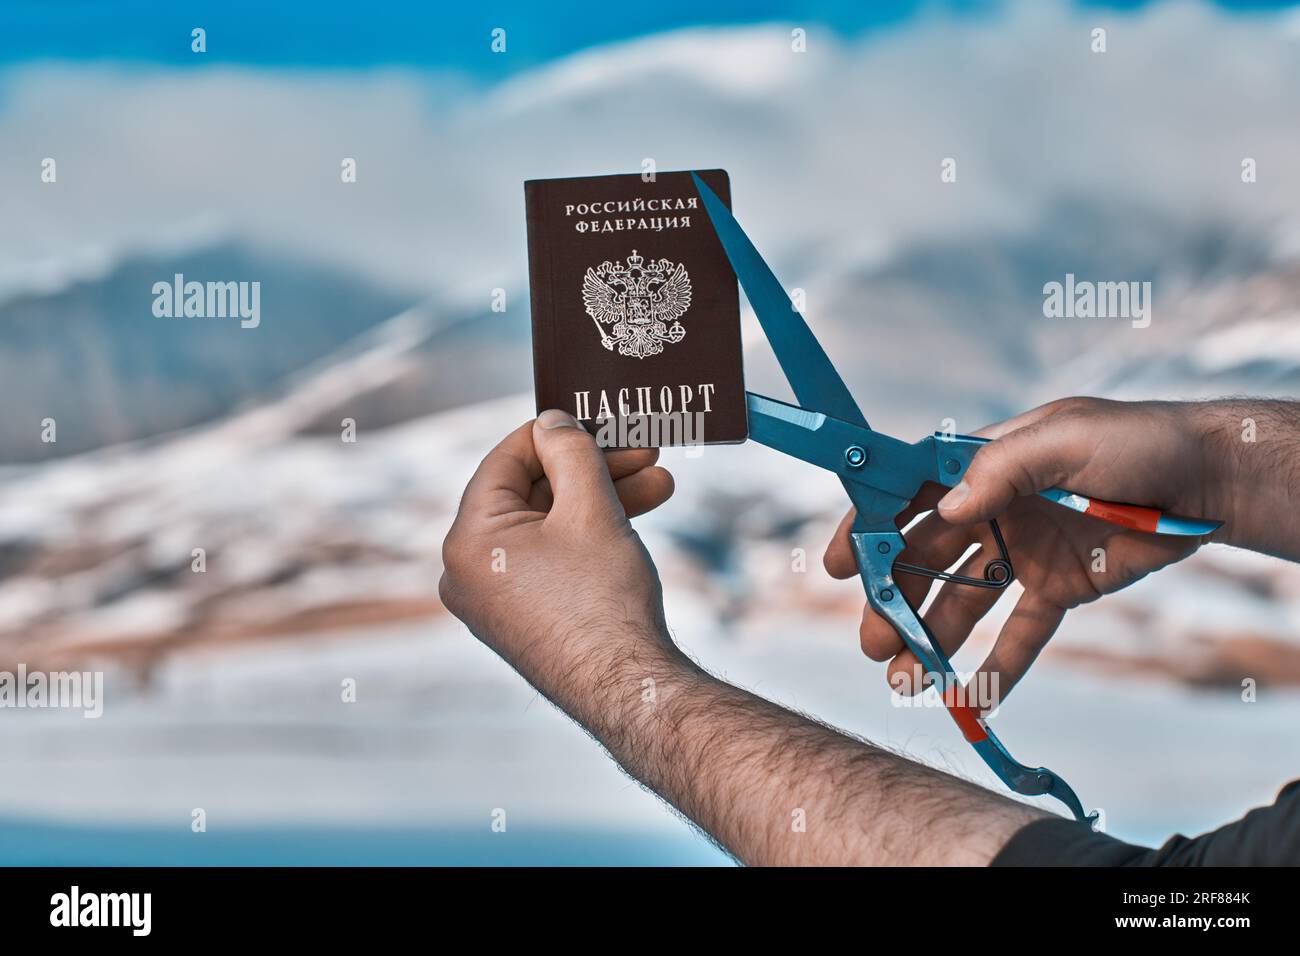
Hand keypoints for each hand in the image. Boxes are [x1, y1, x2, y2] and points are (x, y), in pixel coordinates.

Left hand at [439, 410, 677, 709]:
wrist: (629, 688)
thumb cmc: (603, 599)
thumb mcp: (590, 507)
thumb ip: (570, 452)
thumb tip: (551, 421)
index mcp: (467, 541)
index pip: (505, 460)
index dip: (557, 433)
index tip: (599, 419)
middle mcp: (468, 572)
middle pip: (531, 494)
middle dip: (594, 469)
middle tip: (643, 450)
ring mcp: (495, 601)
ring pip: (549, 527)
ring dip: (603, 500)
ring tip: (661, 483)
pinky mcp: (525, 619)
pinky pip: (552, 560)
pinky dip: (590, 537)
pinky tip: (636, 520)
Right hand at [824, 397, 1218, 704]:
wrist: (1209, 482)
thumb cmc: (1141, 442)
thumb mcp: (1068, 438)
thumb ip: (1003, 468)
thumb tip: (948, 510)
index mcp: (984, 465)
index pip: (908, 496)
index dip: (867, 528)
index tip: (835, 565)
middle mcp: (994, 509)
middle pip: (926, 560)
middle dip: (893, 601)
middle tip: (872, 643)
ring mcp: (1024, 551)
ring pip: (963, 602)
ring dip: (932, 639)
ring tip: (905, 680)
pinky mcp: (1060, 587)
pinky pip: (1022, 632)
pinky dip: (999, 665)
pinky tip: (972, 696)